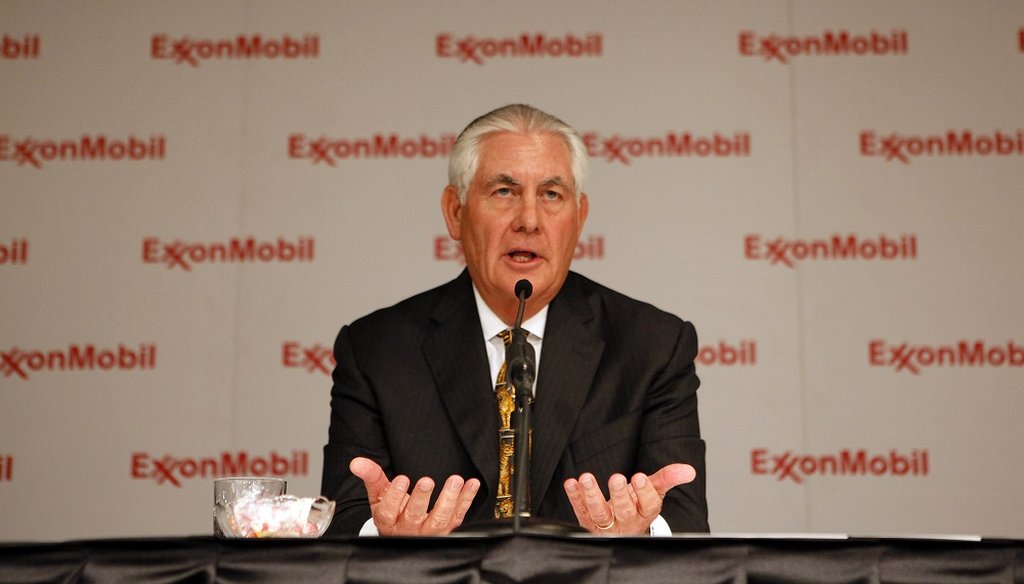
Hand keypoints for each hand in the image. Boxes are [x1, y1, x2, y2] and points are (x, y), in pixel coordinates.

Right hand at [349, 457, 479, 535]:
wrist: (406, 532)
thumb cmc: (393, 510)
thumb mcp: (379, 495)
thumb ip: (371, 477)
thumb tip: (356, 462)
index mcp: (388, 521)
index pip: (388, 511)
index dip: (394, 496)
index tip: (402, 479)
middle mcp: (409, 530)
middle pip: (414, 516)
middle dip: (421, 498)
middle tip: (427, 481)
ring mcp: (429, 532)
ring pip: (439, 519)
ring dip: (449, 499)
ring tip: (455, 480)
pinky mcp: (447, 528)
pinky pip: (458, 516)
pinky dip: (466, 500)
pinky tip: (471, 484)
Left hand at [563, 463, 695, 534]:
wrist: (620, 527)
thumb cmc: (637, 505)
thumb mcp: (654, 491)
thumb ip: (668, 478)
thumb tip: (689, 470)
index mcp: (645, 513)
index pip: (648, 504)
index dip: (644, 492)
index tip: (639, 477)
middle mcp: (626, 521)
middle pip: (624, 511)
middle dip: (620, 495)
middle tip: (616, 478)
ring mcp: (606, 523)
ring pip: (599, 513)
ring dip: (592, 495)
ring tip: (586, 478)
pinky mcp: (587, 520)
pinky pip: (580, 510)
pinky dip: (575, 497)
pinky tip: (571, 484)